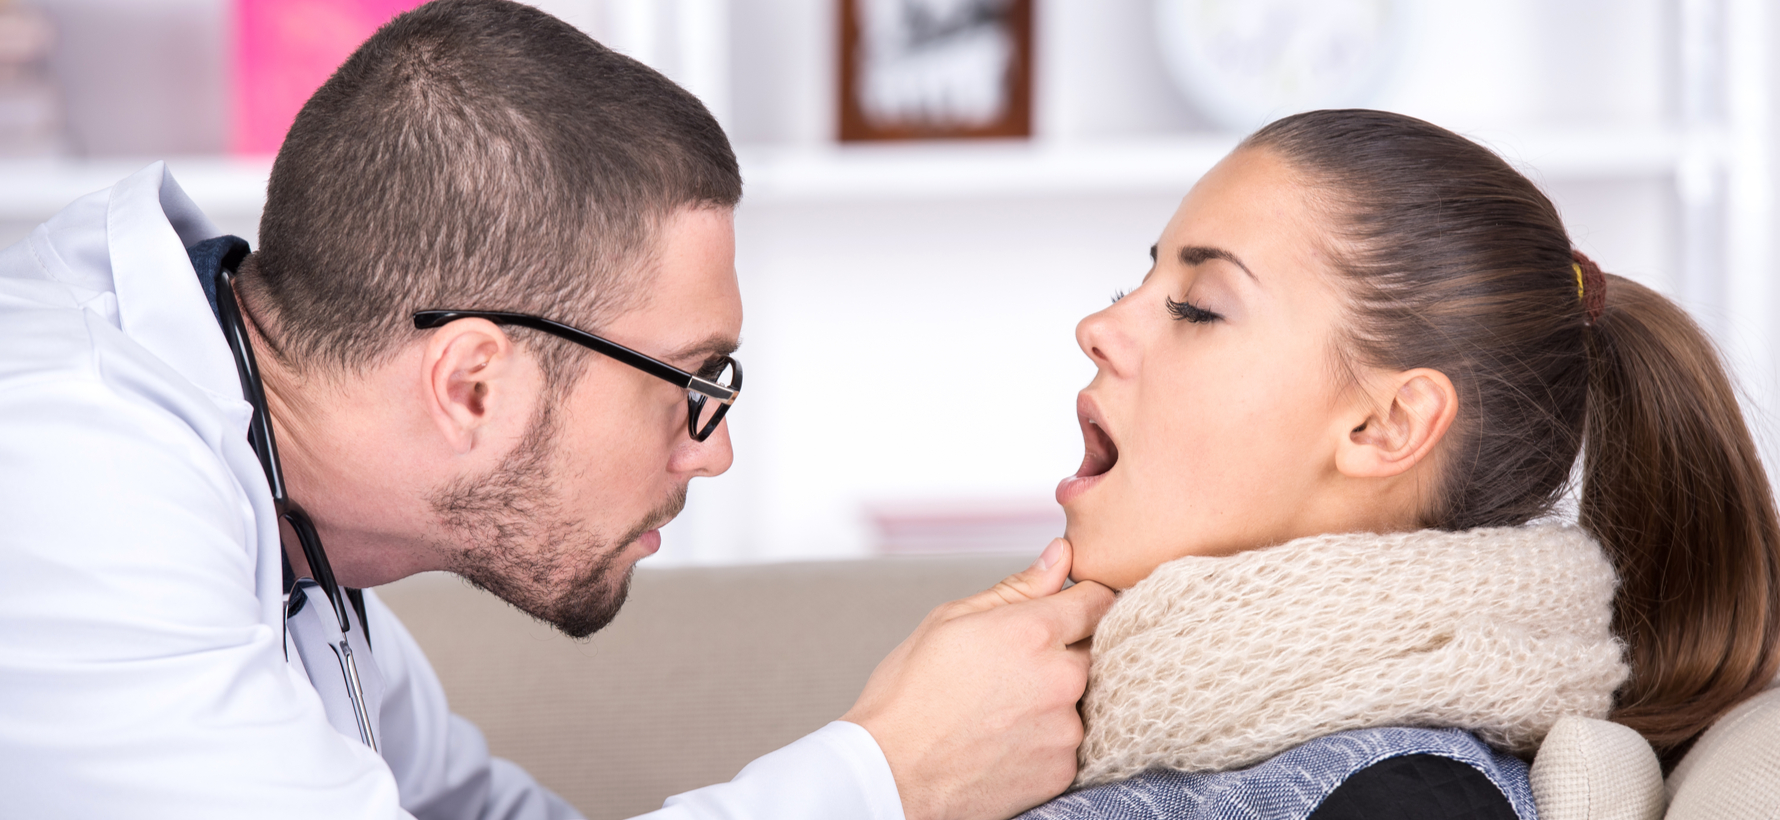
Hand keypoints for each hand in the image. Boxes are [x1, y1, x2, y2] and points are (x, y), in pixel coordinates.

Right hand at [842, 538, 1114, 819]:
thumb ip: (1018, 588)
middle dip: (1067, 651)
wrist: (891, 776)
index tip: (1060, 613)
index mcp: (1035, 630)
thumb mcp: (951, 621)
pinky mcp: (1064, 769)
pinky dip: (1047, 737)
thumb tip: (1061, 555)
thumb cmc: (910, 695)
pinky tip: (1007, 737)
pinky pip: (1070, 740)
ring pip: (1083, 697)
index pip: (1099, 600)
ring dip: (1058, 697)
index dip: (1080, 602)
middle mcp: (1062, 677)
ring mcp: (1067, 728)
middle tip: (1016, 668)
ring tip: (1005, 707)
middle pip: (1096, 649)